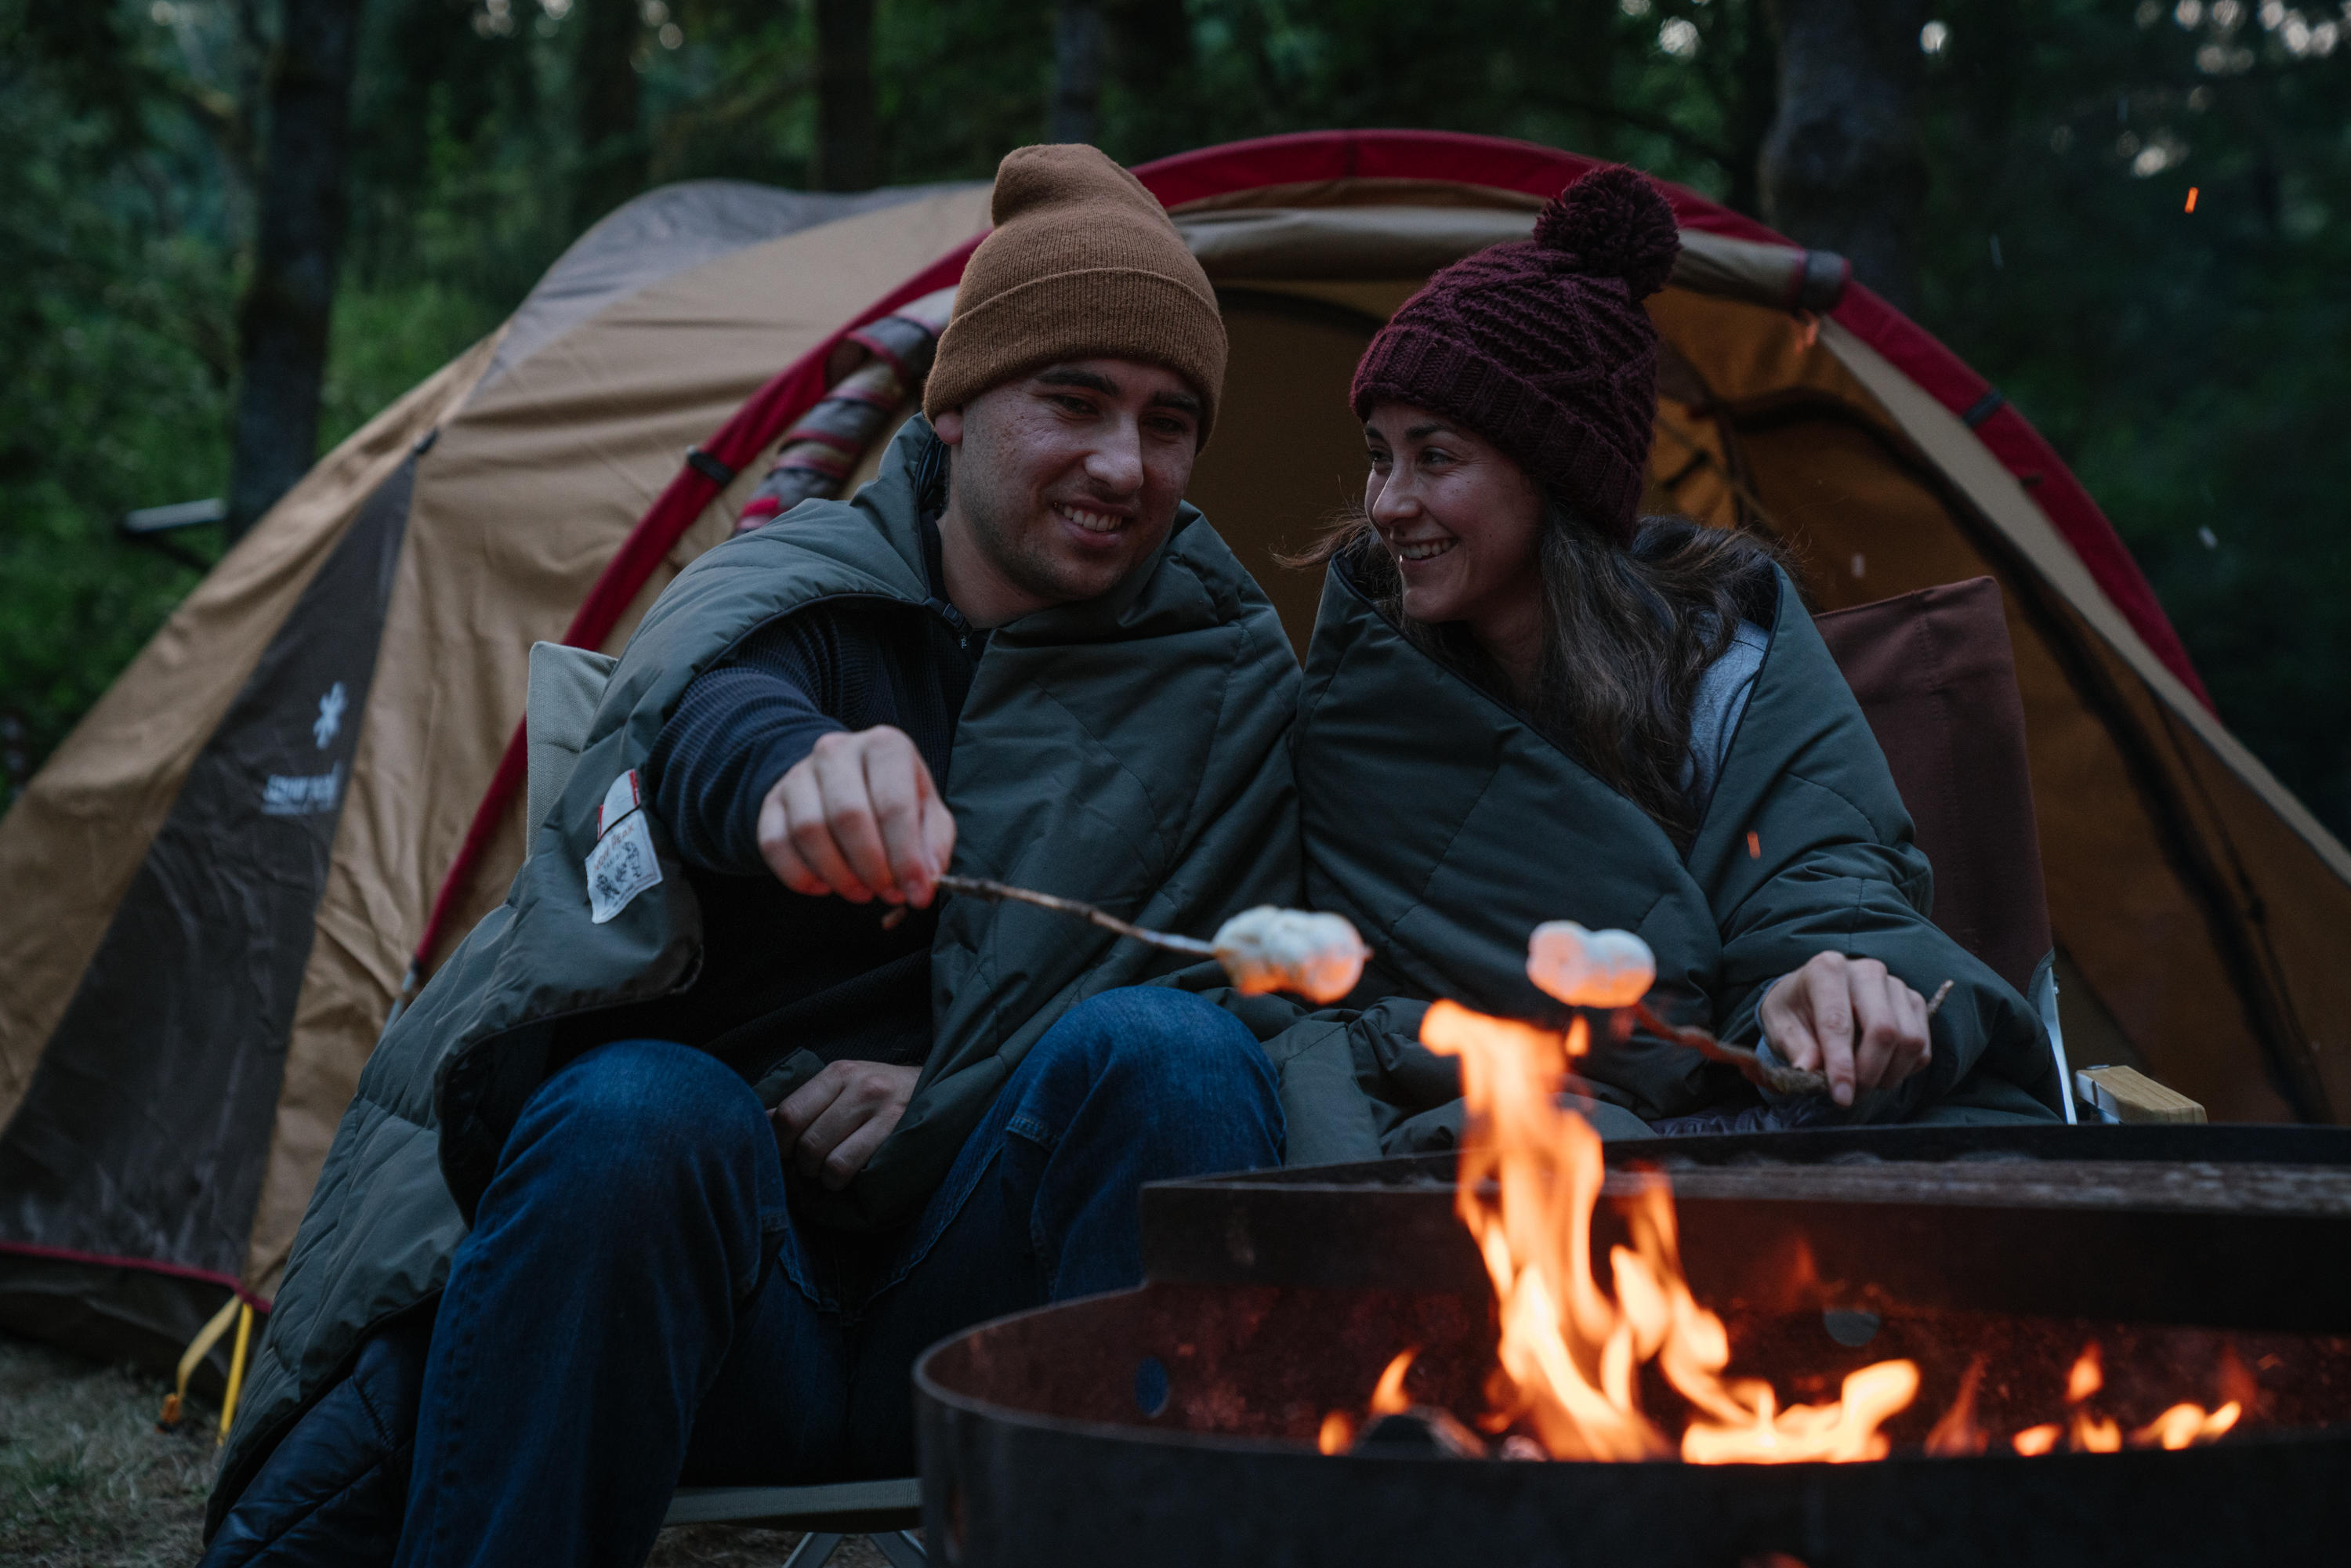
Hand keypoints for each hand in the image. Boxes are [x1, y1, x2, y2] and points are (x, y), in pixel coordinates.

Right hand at [755, 726, 954, 905]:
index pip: (894, 805)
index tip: (916, 894)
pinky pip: (774, 844)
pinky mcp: (772, 801)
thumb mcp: (927, 813)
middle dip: (871, 867)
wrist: (842, 781)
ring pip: (809, 831)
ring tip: (861, 891)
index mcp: (885, 745)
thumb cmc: (893, 798)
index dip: (906, 858)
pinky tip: (824, 886)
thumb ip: (933, 845)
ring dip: (838, 875)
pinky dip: (799, 876)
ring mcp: (799, 774)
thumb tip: (925, 881)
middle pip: (848, 816)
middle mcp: (837, 750)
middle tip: (887, 893)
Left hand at [771, 1061, 921, 1189]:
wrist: (938, 1088)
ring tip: (831, 1172)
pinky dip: (844, 1181)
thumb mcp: (842, 1085)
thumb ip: (804, 1102)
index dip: (779, 1143)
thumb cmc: (881, 1092)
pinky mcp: (900, 1135)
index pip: (789, 1114)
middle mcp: (862, 1087)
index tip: (785, 1152)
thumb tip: (760, 1120)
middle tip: (811, 1166)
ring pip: (831, 1162)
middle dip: (803, 1165)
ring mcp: (885, 1111)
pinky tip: (850, 1175)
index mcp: (839, 1073)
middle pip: (808, 1143)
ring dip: (824, 1177)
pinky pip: (854, 1170)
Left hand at [1760, 952, 1930, 1107]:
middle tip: (1851, 1095)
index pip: (1838, 1022)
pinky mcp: (1915, 1003)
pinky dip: (1904, 1069)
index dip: (1841, 1064)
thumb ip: (1796, 1048)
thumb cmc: (1796, 1011)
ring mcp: (1896, 986)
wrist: (1813, 996)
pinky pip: (1922, 1047)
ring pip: (1909, 1040)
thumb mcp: (1781, 1027)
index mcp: (1827, 969)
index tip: (1841, 1096)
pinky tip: (1880, 1070)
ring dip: (1889, 1074)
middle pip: (1883, 1030)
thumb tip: (1808, 1070)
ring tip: (1863, 1083)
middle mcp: (1867, 971)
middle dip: (1868, 1073)